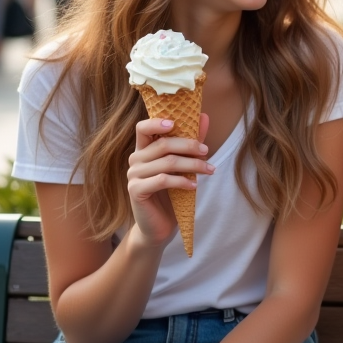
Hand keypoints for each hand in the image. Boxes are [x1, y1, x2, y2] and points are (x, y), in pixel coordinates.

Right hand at [127, 115, 211, 246]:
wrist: (160, 226)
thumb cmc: (172, 193)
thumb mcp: (184, 165)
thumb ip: (191, 142)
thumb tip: (204, 116)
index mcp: (144, 150)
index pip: (142, 128)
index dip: (157, 122)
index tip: (176, 123)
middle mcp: (135, 159)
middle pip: (163, 144)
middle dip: (189, 145)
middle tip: (207, 150)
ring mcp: (133, 175)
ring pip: (167, 162)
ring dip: (192, 164)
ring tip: (209, 170)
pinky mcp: (136, 190)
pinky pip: (162, 180)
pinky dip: (182, 181)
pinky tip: (194, 185)